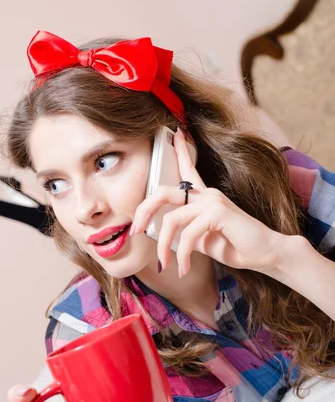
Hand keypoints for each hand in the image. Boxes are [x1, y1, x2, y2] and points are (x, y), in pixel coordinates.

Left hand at [131, 127, 285, 276]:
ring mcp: (212, 201)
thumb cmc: (236, 246)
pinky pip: (188, 234)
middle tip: (136, 230)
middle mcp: (206, 194)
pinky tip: (185, 267)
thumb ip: (184, 232)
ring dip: (164, 246)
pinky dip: (182, 255)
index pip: (188, 169)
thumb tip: (163, 235)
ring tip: (166, 263)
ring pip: (171, 220)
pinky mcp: (218, 212)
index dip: (180, 150)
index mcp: (204, 197)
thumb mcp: (201, 239)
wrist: (265, 254)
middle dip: (144, 210)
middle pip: (163, 192)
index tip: (174, 134)